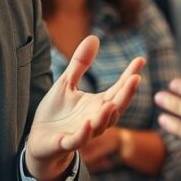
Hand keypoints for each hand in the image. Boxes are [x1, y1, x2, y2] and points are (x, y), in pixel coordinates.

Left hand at [25, 35, 144, 180]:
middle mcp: (96, 118)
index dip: (130, 75)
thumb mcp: (67, 83)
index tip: (140, 60)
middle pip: (117, 107)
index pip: (119, 88)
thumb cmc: (56, 113)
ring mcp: (84, 132)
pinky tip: (89, 123)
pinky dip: (85, 133)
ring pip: (101, 125)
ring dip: (107, 116)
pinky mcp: (67, 143)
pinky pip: (79, 139)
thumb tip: (94, 37)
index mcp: (98, 104)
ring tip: (112, 103)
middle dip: (127, 94)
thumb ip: (81, 63)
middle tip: (136, 78)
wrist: (39, 140)